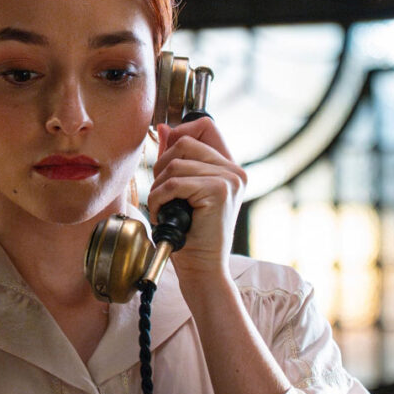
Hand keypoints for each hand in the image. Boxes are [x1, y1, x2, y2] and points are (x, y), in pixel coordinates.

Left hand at [147, 117, 245, 280]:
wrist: (202, 268)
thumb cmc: (189, 234)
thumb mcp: (181, 189)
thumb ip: (176, 158)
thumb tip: (164, 128)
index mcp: (228, 167)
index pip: (205, 125)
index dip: (180, 133)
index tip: (166, 154)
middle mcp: (234, 170)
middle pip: (184, 141)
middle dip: (162, 165)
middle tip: (162, 193)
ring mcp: (229, 179)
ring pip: (175, 163)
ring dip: (159, 187)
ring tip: (163, 208)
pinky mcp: (219, 190)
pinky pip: (174, 182)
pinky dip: (160, 198)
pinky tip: (164, 214)